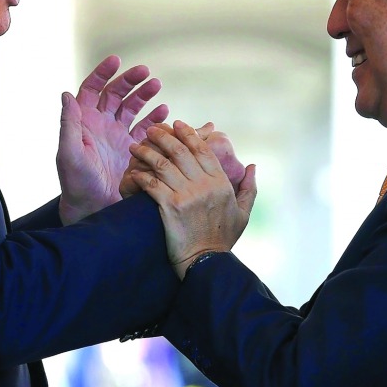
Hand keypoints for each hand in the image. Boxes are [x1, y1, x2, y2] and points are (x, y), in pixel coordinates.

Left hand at [57, 55, 169, 224]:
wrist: (92, 208)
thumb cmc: (75, 183)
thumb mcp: (68, 153)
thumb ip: (69, 124)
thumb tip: (66, 94)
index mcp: (83, 121)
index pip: (92, 89)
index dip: (103, 73)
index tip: (116, 60)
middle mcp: (100, 124)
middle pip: (116, 94)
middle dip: (130, 80)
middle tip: (146, 72)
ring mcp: (117, 135)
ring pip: (132, 107)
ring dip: (144, 94)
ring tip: (157, 85)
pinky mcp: (132, 148)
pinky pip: (145, 127)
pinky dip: (155, 117)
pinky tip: (164, 111)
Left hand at [129, 121, 257, 277]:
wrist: (206, 262)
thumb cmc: (223, 239)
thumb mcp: (243, 212)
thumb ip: (249, 187)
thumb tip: (252, 165)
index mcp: (220, 182)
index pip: (202, 149)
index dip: (188, 133)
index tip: (177, 123)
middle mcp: (204, 185)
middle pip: (180, 151)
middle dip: (163, 136)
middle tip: (150, 130)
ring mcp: (186, 195)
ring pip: (162, 164)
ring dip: (146, 152)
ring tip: (135, 147)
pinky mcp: (170, 207)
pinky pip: (151, 184)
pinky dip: (140, 176)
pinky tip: (133, 171)